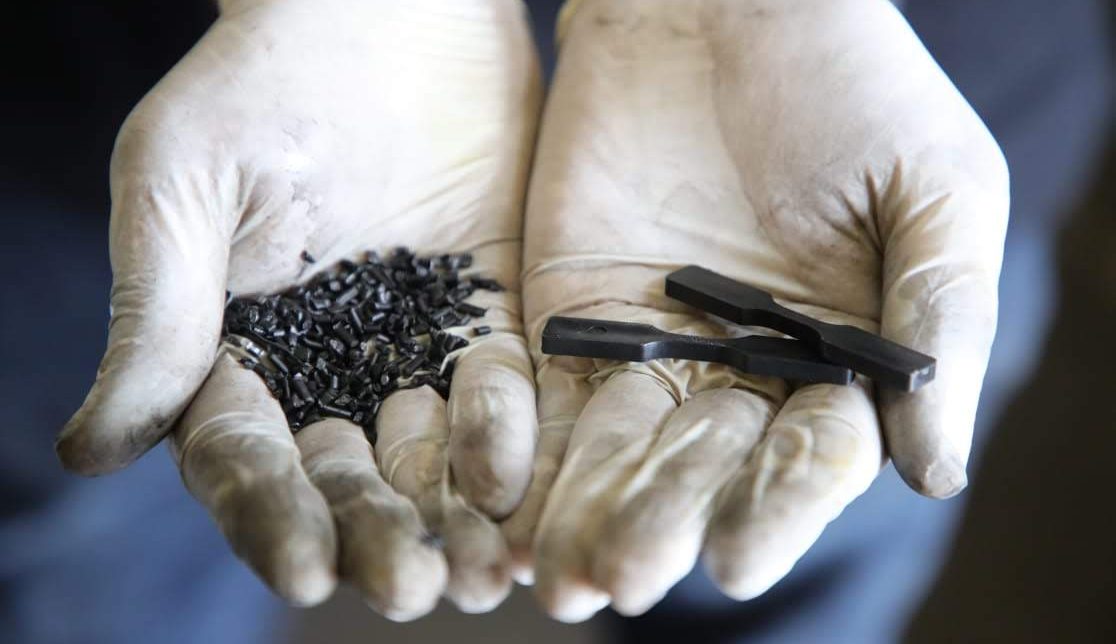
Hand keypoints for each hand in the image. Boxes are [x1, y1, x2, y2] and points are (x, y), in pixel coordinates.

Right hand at [56, 0, 540, 617]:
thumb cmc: (261, 81)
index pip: (249, 461)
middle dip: (377, 534)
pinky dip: (519, 446)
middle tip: (411, 588)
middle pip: (350, 479)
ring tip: (484, 575)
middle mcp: (331, 372)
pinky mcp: (495, 320)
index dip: (271, 517)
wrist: (385, 13)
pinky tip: (534, 497)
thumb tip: (89, 453)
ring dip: (458, 519)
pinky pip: (510, 396)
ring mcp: (419, 350)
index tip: (301, 570)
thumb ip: (160, 320)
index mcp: (242, 357)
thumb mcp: (183, 188)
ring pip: (434, 458)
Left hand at [503, 0, 1007, 619]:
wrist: (724, 3)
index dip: (777, 509)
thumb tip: (936, 470)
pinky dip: (522, 447)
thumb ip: (937, 319)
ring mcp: (649, 349)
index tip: (736, 560)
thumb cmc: (853, 84)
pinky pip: (542, 394)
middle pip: (701, 469)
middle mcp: (740, 374)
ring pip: (616, 448)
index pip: (808, 457)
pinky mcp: (566, 321)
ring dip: (585, 507)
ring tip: (561, 571)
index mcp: (836, 364)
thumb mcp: (931, 188)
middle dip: (663, 520)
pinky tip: (501, 502)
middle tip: (626, 577)